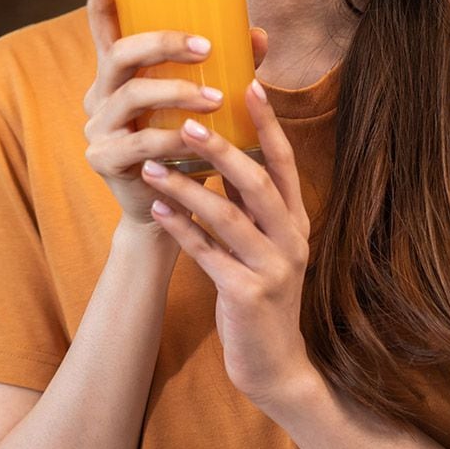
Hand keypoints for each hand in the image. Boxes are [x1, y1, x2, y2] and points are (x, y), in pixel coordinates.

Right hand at [81, 0, 268, 225]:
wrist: (173, 206)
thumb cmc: (192, 140)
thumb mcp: (210, 96)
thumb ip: (231, 65)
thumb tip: (259, 32)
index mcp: (120, 67)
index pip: (104, 16)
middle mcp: (102, 91)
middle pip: (119, 52)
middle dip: (163, 43)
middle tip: (206, 46)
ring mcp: (99, 126)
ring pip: (132, 97)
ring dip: (177, 93)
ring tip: (217, 99)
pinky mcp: (105, 160)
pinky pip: (140, 144)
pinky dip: (174, 140)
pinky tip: (199, 142)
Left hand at [140, 78, 316, 408]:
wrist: (274, 363)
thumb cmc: (262, 294)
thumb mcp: (266, 244)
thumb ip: (252, 204)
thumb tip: (227, 151)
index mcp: (296, 220)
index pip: (285, 161)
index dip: (268, 123)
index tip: (248, 84)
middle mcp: (291, 239)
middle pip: (259, 181)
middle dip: (222, 149)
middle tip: (186, 121)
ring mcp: (272, 267)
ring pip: (229, 215)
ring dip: (188, 186)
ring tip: (153, 165)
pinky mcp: (246, 294)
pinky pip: (208, 254)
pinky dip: (181, 230)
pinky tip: (157, 210)